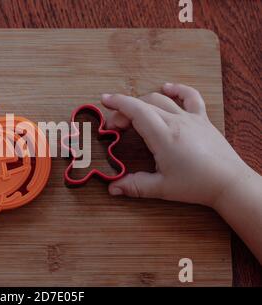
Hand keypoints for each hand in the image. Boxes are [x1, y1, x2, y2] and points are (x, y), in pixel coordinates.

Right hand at [101, 83, 250, 207]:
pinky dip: (177, 90)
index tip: (104, 100)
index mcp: (163, 136)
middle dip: (125, 110)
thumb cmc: (197, 185)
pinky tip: (167, 88)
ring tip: (133, 113)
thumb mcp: (162, 188)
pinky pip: (190, 97)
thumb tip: (113, 188)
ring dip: (143, 102)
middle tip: (115, 127)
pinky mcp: (202, 120)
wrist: (229, 183)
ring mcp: (190, 118)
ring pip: (161, 99)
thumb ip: (135, 186)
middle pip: (144, 105)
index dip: (118, 103)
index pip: (136, 110)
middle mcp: (176, 121)